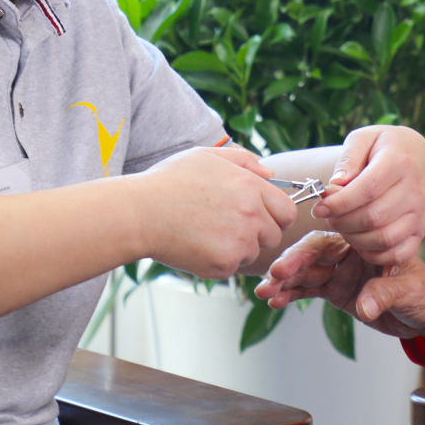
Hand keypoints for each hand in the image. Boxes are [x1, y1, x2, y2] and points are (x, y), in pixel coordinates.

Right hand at [136, 144, 297, 278]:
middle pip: (274, 236)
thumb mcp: (206, 156)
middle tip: (225, 227)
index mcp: (251, 187)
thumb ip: (244, 161)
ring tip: (204, 233)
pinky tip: (194, 245)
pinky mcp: (223, 264)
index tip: (260, 218)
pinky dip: (216, 262)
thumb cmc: (168, 183)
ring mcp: (239, 242)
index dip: (275, 216)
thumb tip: (271, 174)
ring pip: (252, 253)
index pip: (286, 211)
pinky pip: (231, 268)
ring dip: (236, 248)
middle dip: (257, 234)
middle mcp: (251, 215)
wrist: (138, 212)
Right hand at [256, 233, 424, 344]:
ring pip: (306, 274)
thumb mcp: (409, 290)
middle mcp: (348, 253)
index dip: (306, 251)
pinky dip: (292, 295)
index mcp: (364, 242)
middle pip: (311, 255)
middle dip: (289, 267)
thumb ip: (385, 294)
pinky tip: (275, 301)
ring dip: (283, 283)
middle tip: (272, 279)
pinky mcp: (337, 290)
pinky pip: (310, 291)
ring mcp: (340, 271)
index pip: (330, 241)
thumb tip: (364, 308)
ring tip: (264, 294)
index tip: (287, 264)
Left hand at [314, 125, 424, 265]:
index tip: (319, 208)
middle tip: (328, 216)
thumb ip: (348, 158)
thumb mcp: (364, 138)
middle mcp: (415, 190)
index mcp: (400, 162)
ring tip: (343, 225)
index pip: (367, 189)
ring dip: (354, 238)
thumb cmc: (384, 146)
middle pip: (373, 218)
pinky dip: (374, 254)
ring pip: (384, 238)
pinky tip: (360, 240)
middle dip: (342, 222)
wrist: (418, 155)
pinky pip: (397, 254)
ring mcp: (421, 213)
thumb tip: (336, 184)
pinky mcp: (421, 230)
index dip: (339, 203)